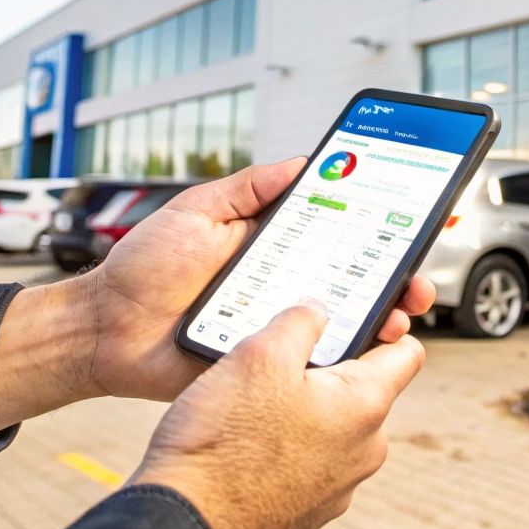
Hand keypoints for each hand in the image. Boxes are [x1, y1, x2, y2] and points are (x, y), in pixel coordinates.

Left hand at [0, 158, 436, 429]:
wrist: (102, 331)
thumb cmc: (143, 268)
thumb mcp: (196, 210)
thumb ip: (249, 187)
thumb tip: (306, 162)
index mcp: (274, 244)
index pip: (343, 230)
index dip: (386, 223)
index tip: (426, 213)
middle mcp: (285, 284)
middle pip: (358, 279)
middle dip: (400, 276)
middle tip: (418, 278)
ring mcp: (279, 325)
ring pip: (346, 323)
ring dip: (383, 317)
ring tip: (399, 313)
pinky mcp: (266, 365)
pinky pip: (312, 363)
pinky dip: (343, 359)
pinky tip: (364, 350)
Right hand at [128, 302, 425, 528]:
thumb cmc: (222, 444)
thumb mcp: (258, 355)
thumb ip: (299, 321)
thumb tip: (318, 310)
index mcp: (366, 406)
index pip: (406, 352)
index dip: (384, 326)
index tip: (350, 318)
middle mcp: (364, 452)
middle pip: (362, 391)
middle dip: (326, 371)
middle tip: (279, 360)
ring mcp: (337, 489)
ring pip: (331, 429)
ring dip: (301, 410)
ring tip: (250, 404)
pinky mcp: (306, 514)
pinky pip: (305, 465)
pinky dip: (283, 450)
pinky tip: (242, 444)